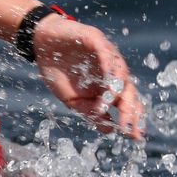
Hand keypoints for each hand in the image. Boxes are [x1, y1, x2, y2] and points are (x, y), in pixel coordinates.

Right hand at [32, 15, 143, 138]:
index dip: (132, 118)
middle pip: (128, 90)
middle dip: (129, 108)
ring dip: (117, 88)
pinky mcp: (96, 40)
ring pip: (121, 72)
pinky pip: (107, 53)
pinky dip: (109, 64)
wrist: (41, 45)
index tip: (135, 136)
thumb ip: (89, 112)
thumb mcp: (71, 99)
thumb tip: (109, 130)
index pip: (126, 103)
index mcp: (107, 86)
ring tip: (111, 101)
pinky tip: (108, 76)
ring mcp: (106, 56)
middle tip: (127, 125)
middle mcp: (112, 72)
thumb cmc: (57, 71)